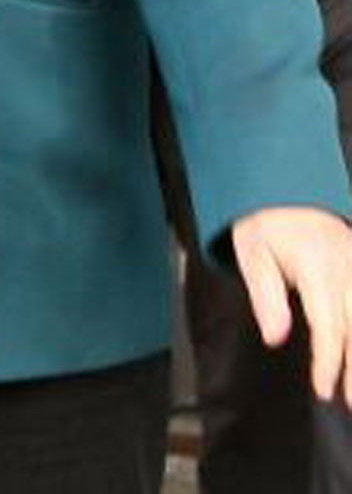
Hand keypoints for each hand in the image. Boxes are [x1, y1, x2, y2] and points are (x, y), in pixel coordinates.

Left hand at [232, 205, 351, 403]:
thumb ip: (266, 296)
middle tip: (351, 403)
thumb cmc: (266, 224)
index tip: (323, 391)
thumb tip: (276, 338)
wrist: (289, 190)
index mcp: (320, 269)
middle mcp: (350, 271)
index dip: (328, 363)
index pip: (330, 327)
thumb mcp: (252, 253)